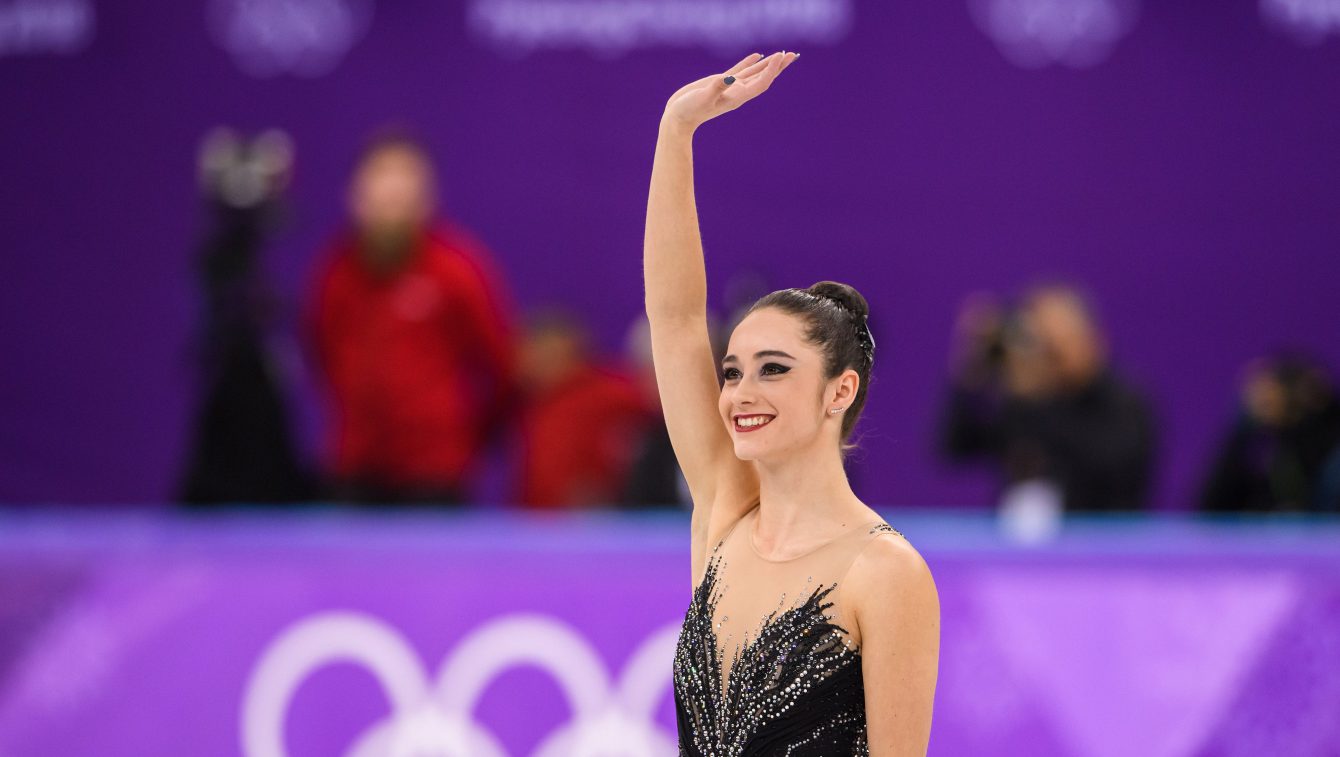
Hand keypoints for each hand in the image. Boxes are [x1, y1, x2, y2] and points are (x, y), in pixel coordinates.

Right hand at [662, 51, 798, 132]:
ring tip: (781, 54)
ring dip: (768, 64)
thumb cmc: (689, 110)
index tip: (780, 56)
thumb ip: (717, 87)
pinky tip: (757, 55)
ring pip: (754, 73)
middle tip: (793, 55)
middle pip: (763, 78)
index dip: (772, 69)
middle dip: (778, 67)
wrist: (678, 119)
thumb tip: (730, 78)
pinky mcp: (721, 83)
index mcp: (737, 96)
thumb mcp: (703, 97)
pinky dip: (750, 63)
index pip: (761, 82)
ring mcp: (730, 87)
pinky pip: (740, 70)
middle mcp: (737, 92)